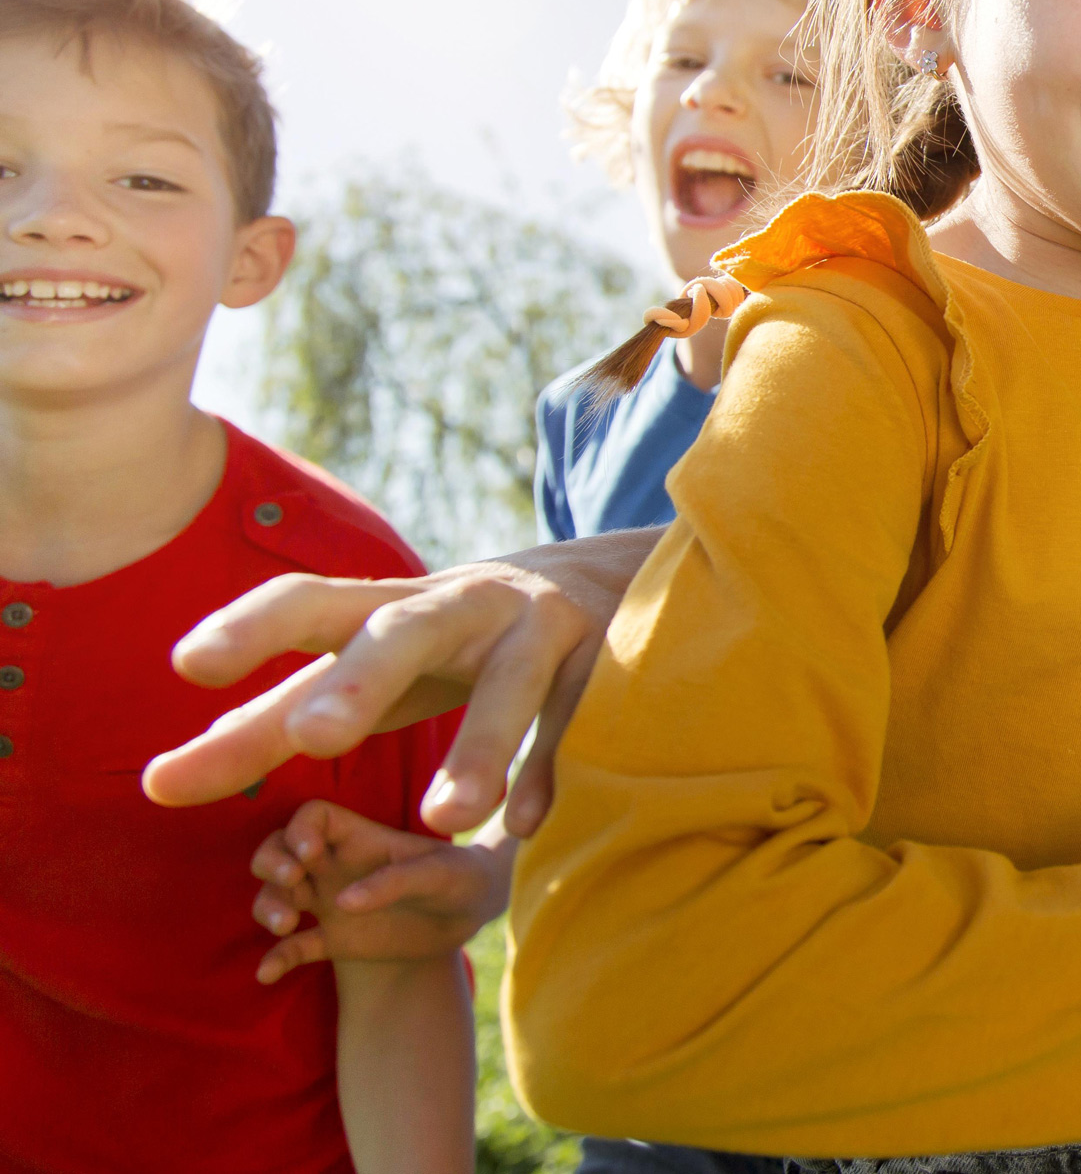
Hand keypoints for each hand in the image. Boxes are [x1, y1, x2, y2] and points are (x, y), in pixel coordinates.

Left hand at [140, 531, 651, 834]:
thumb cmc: (441, 648)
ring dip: (479, 745)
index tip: (188, 665)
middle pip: (404, 630)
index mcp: (385, 607)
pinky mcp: (602, 660)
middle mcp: (459, 605)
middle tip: (316, 732)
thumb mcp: (357, 676)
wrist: (594, 584)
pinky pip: (579, 718)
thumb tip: (152, 785)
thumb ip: (264, 728)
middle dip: (363, 677)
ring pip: (508, 682)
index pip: (309, 602)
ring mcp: (537, 628)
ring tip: (445, 818)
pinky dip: (552, 765)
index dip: (251, 628)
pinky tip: (526, 822)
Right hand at [249, 800, 513, 983]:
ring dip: (269, 907)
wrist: (473, 912)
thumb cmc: (459, 876)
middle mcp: (336, 867)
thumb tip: (342, 903)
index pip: (311, 817)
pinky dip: (276, 960)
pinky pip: (294, 949)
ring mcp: (331, 903)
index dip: (300, 829)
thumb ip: (395, 881)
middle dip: (271, 862)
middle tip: (291, 881)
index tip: (311, 852)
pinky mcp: (335, 940)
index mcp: (360, 838)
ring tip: (286, 925)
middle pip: (278, 851)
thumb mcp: (439, 871)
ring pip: (277, 897)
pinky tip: (267, 974)